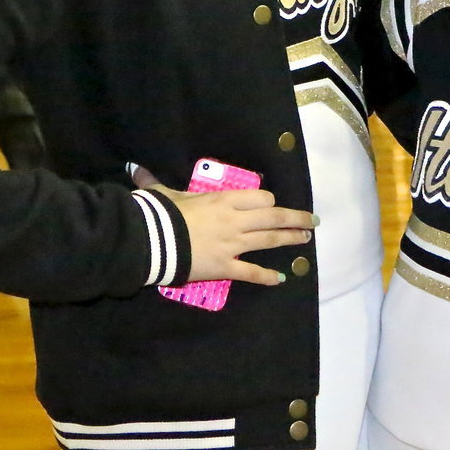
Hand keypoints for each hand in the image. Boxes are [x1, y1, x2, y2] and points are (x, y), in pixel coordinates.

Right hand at [131, 166, 314, 286]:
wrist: (152, 242)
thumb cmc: (161, 214)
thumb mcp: (164, 194)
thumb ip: (158, 182)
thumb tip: (137, 170)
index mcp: (224, 200)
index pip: (260, 198)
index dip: (268, 202)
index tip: (272, 205)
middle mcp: (235, 220)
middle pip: (274, 217)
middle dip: (296, 218)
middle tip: (312, 221)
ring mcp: (233, 244)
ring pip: (269, 240)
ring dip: (289, 239)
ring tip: (305, 239)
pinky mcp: (225, 267)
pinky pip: (251, 272)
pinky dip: (266, 276)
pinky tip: (280, 278)